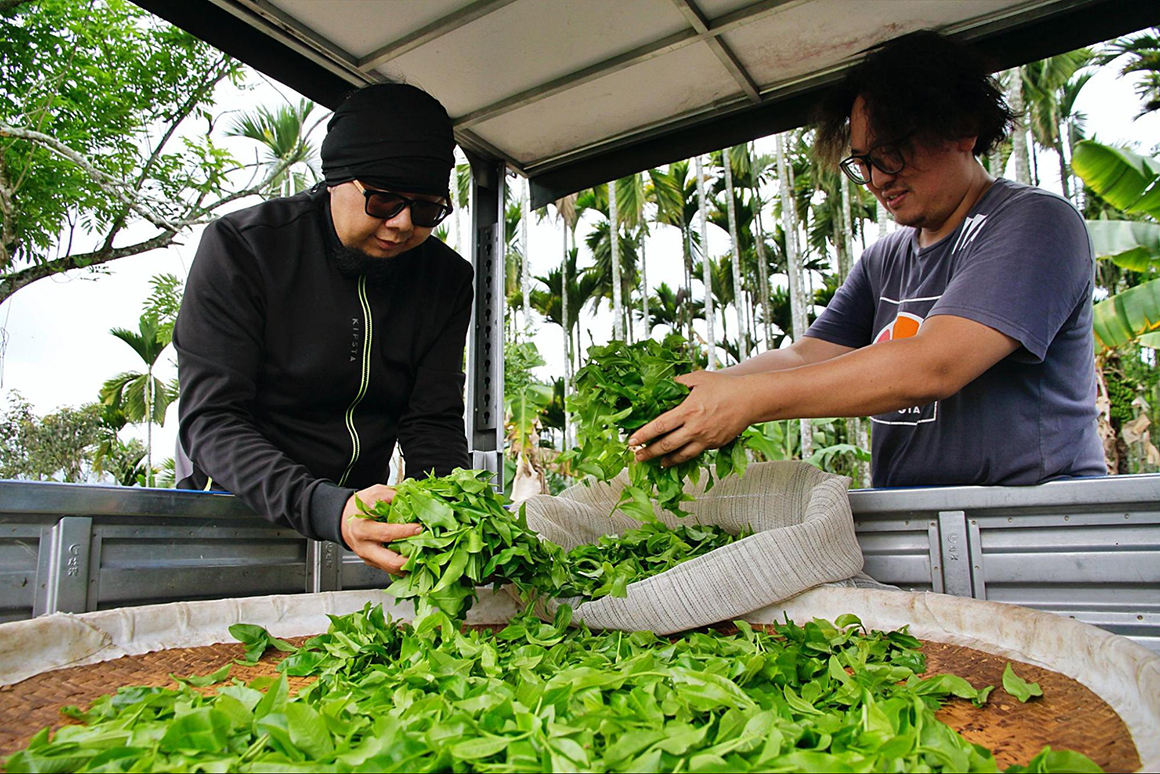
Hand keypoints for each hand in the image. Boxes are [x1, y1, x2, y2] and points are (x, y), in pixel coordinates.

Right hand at [340, 484, 420, 574]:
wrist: (342, 518)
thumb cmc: (358, 506)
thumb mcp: (374, 493)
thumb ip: (392, 495)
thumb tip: (411, 497)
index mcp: (362, 529)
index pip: (386, 533)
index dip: (404, 532)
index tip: (418, 528)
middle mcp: (364, 546)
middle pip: (389, 561)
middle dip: (409, 559)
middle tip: (424, 550)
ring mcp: (368, 557)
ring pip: (391, 569)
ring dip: (408, 565)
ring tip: (422, 556)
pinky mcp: (372, 562)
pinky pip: (389, 568)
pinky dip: (402, 566)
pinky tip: (413, 558)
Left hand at [627, 371, 755, 466]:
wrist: (750, 399)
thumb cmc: (724, 386)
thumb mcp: (697, 378)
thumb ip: (677, 383)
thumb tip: (660, 387)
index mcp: (687, 411)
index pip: (659, 427)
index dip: (643, 435)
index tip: (631, 441)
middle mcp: (695, 428)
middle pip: (666, 446)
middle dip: (648, 453)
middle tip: (637, 457)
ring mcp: (705, 439)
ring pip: (681, 456)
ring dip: (665, 461)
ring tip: (656, 463)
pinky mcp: (714, 445)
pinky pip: (695, 453)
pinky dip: (683, 457)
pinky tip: (676, 457)